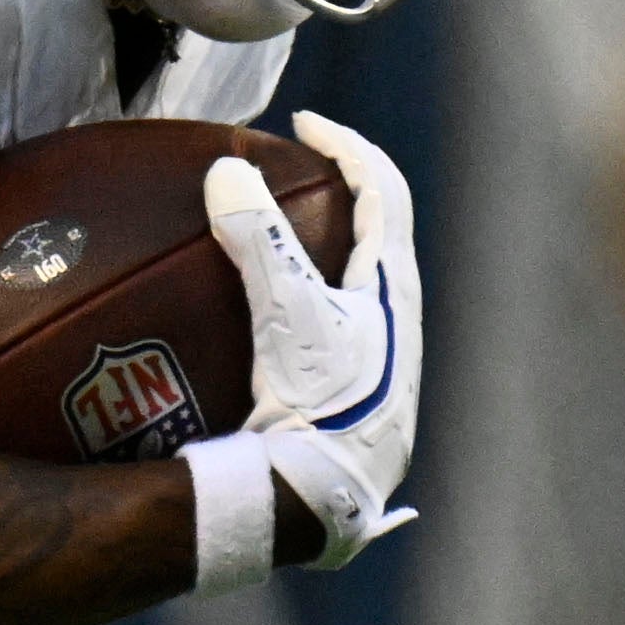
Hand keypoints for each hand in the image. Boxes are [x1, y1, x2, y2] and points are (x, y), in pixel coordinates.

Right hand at [204, 110, 422, 567]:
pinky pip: (334, 329)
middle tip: (295, 174)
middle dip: (343, 196)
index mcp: (394, 291)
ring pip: (361, 285)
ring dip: (324, 252)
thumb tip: (226, 172)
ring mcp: (381, 367)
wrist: (322, 501)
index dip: (348, 146)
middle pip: (381, 236)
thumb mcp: (286, 315)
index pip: (384, 192)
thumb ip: (258, 240)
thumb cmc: (316, 406)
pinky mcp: (356, 401)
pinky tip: (258, 327)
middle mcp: (398, 324)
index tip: (304, 123)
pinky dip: (302, 303)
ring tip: (273, 242)